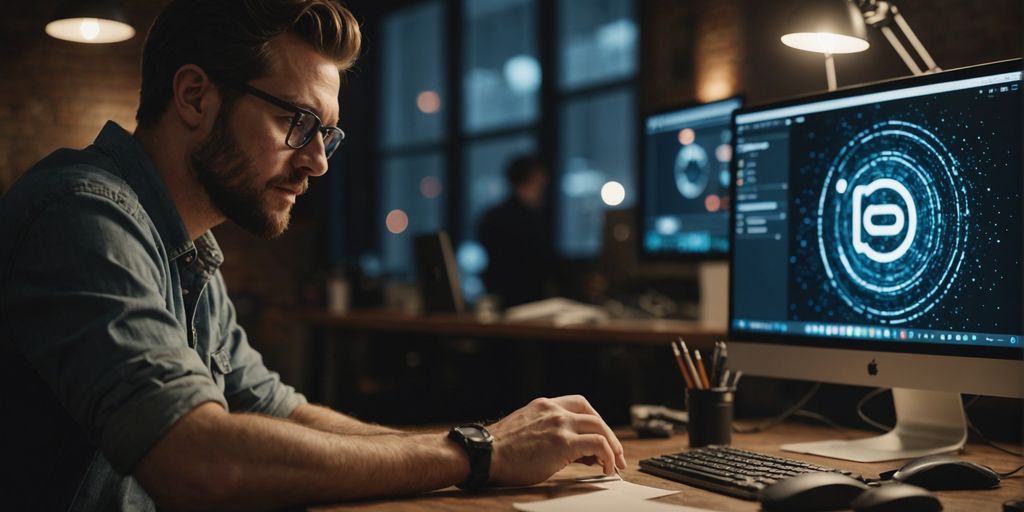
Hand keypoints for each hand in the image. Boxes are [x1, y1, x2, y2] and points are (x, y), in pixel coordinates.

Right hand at [485, 395, 626, 486]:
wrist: (484, 454)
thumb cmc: (498, 450)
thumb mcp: (524, 430)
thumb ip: (545, 432)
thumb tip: (568, 449)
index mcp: (543, 405)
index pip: (579, 404)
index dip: (594, 421)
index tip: (599, 437)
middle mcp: (553, 410)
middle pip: (593, 416)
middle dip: (609, 435)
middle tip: (616, 453)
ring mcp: (559, 424)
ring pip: (599, 427)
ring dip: (612, 446)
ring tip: (614, 463)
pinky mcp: (563, 442)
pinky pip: (597, 444)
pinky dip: (607, 455)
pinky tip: (606, 468)